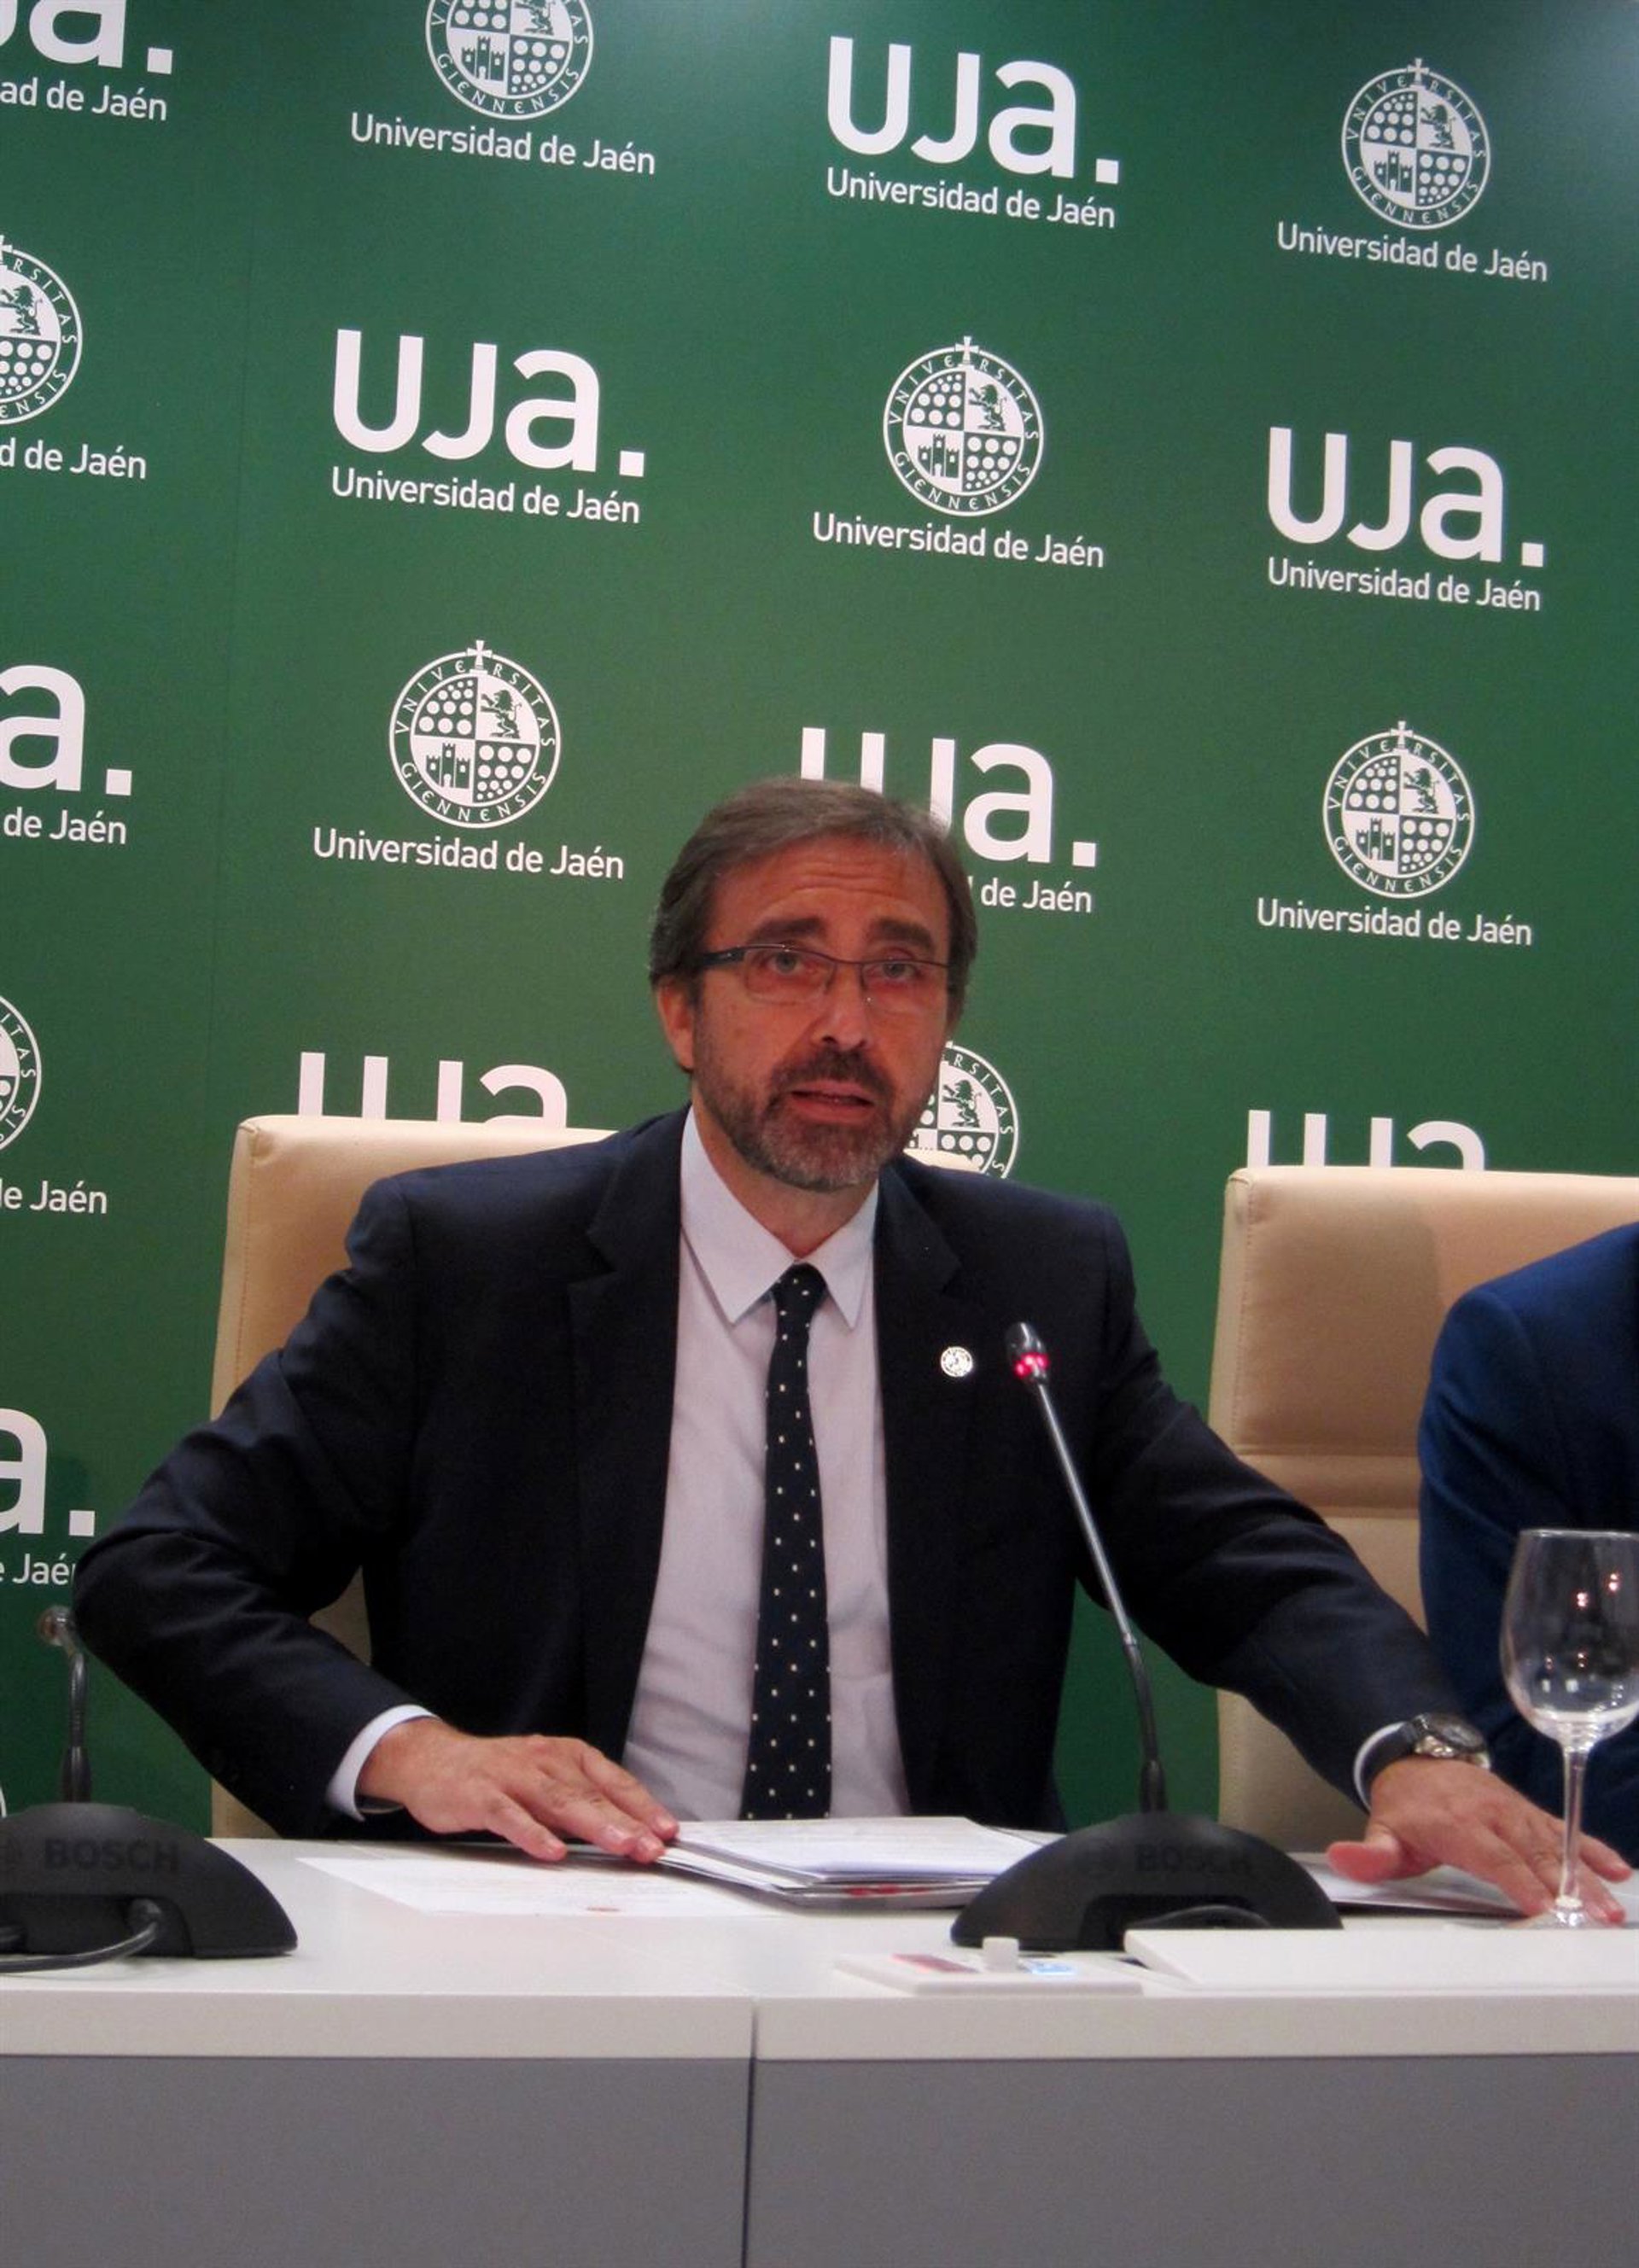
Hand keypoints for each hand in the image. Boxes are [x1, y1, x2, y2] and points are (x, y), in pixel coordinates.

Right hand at [357, 1718, 678, 1863]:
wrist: (431, 1759)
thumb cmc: (496, 1774)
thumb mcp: (545, 1776)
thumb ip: (579, 1800)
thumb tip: (625, 1831)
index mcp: (565, 1755)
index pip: (613, 1780)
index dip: (642, 1805)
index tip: (667, 1830)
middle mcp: (544, 1761)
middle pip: (592, 1793)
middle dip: (627, 1821)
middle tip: (653, 1847)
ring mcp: (512, 1777)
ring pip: (559, 1801)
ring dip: (595, 1825)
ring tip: (622, 1846)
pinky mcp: (481, 1795)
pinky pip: (511, 1816)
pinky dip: (533, 1834)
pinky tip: (553, 1852)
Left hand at [1327, 1757, 1630, 1921]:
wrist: (1416, 1758)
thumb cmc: (1405, 1806)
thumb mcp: (1381, 1829)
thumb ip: (1370, 1854)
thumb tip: (1344, 1860)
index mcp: (1458, 1824)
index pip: (1494, 1857)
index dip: (1520, 1882)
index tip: (1545, 1909)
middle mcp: (1492, 1815)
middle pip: (1534, 1855)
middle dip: (1568, 1887)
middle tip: (1597, 1916)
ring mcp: (1514, 1811)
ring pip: (1555, 1844)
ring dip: (1587, 1874)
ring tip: (1613, 1903)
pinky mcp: (1527, 1811)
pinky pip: (1561, 1827)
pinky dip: (1590, 1846)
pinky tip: (1617, 1867)